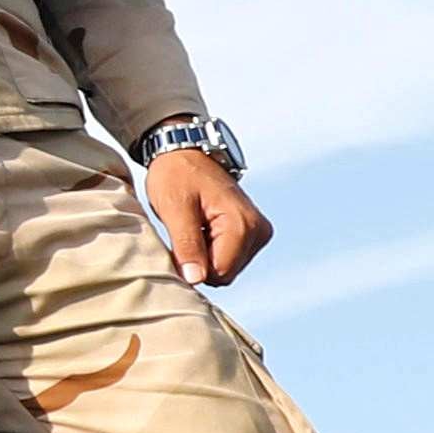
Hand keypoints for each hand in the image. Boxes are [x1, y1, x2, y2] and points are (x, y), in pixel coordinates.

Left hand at [144, 142, 272, 284]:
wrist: (186, 152)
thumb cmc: (177, 175)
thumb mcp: (174, 208)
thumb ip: (186, 244)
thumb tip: (195, 279)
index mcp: (242, 224)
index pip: (218, 274)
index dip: (192, 266)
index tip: (177, 242)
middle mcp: (258, 230)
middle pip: (224, 274)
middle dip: (200, 260)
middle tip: (185, 230)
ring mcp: (259, 232)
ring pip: (226, 269)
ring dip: (205, 255)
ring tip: (194, 226)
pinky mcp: (254, 233)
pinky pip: (230, 259)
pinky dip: (212, 249)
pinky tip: (203, 227)